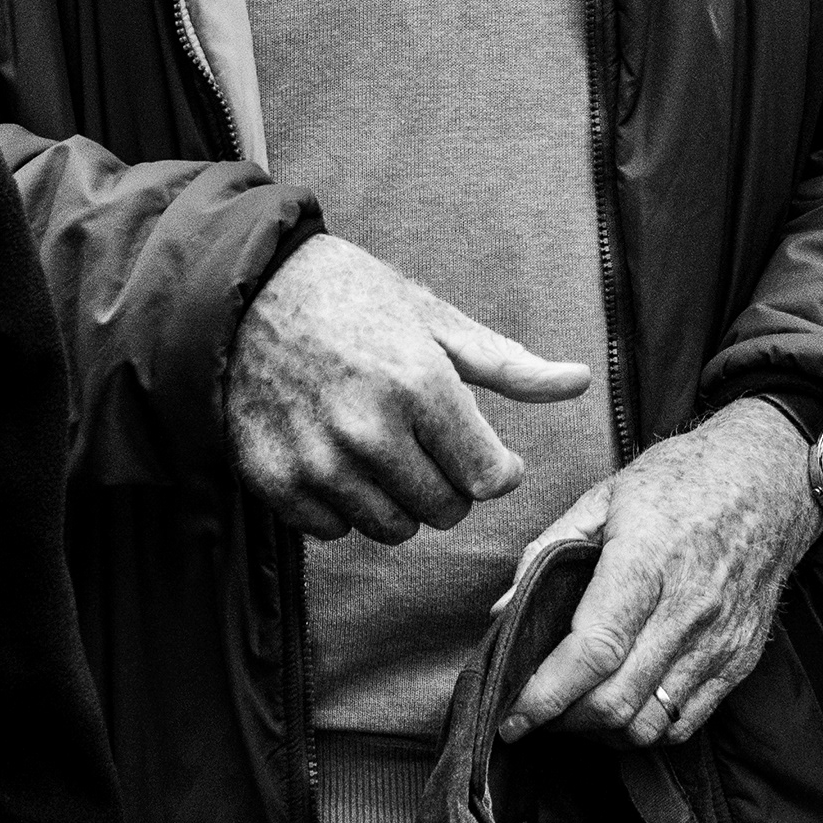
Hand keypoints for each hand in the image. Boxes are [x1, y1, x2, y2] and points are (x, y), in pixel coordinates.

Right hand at [225, 235, 591, 542]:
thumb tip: (579, 382)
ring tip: (382, 449)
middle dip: (450, 484)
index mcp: (419, 385)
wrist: (243, 292)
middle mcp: (369, 431)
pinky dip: (343, 506)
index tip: (486, 452)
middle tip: (428, 444)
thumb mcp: (433, 319)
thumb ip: (508, 364)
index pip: (488, 478)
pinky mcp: (274, 483)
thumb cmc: (350, 297)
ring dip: (398, 500)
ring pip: (392, 528)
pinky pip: (334, 530)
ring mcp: (317, 462)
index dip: (496, 469)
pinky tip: (335, 458)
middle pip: (445, 510)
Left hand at [498, 398, 822, 746]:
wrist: (770, 479)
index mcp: (647, 562)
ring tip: (573, 712)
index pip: (593, 650)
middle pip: (616, 700)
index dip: (545, 693)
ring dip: (600, 732)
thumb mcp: (607, 494)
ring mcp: (718, 641)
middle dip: (561, 722)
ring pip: (648, 724)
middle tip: (533, 713)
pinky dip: (644, 729)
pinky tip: (621, 707)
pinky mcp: (739, 660)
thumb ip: (549, 551)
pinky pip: (685, 723)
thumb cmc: (685, 480)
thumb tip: (505, 609)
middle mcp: (688, 610)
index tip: (511, 712)